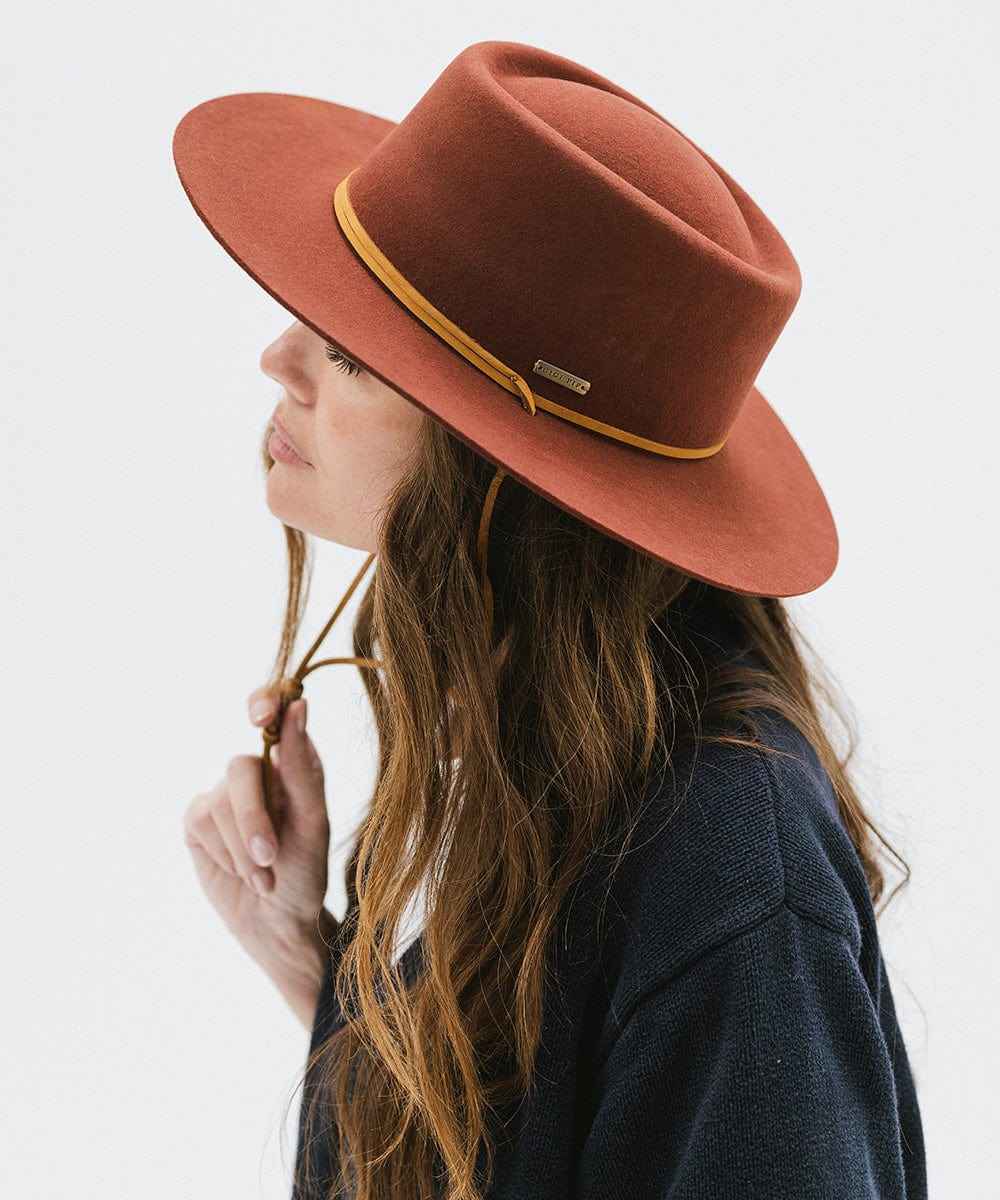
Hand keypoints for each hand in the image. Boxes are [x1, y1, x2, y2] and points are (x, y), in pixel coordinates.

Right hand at [183, 690, 335, 1022]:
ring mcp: (223, 794)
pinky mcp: (199, 821)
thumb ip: (302, 767)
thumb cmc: (305, 870)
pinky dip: (225, 853)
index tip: (261, 718)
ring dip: (244, 848)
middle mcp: (256, 771)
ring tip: (265, 875)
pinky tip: (243, 873)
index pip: (272, 711)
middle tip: (271, 856)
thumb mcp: (313, 822)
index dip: (263, 705)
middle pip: (241, 767)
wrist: (279, 922)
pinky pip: (202, 822)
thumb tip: (298, 706)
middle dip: (254, 817)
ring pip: (220, 801)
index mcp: (291, 762)